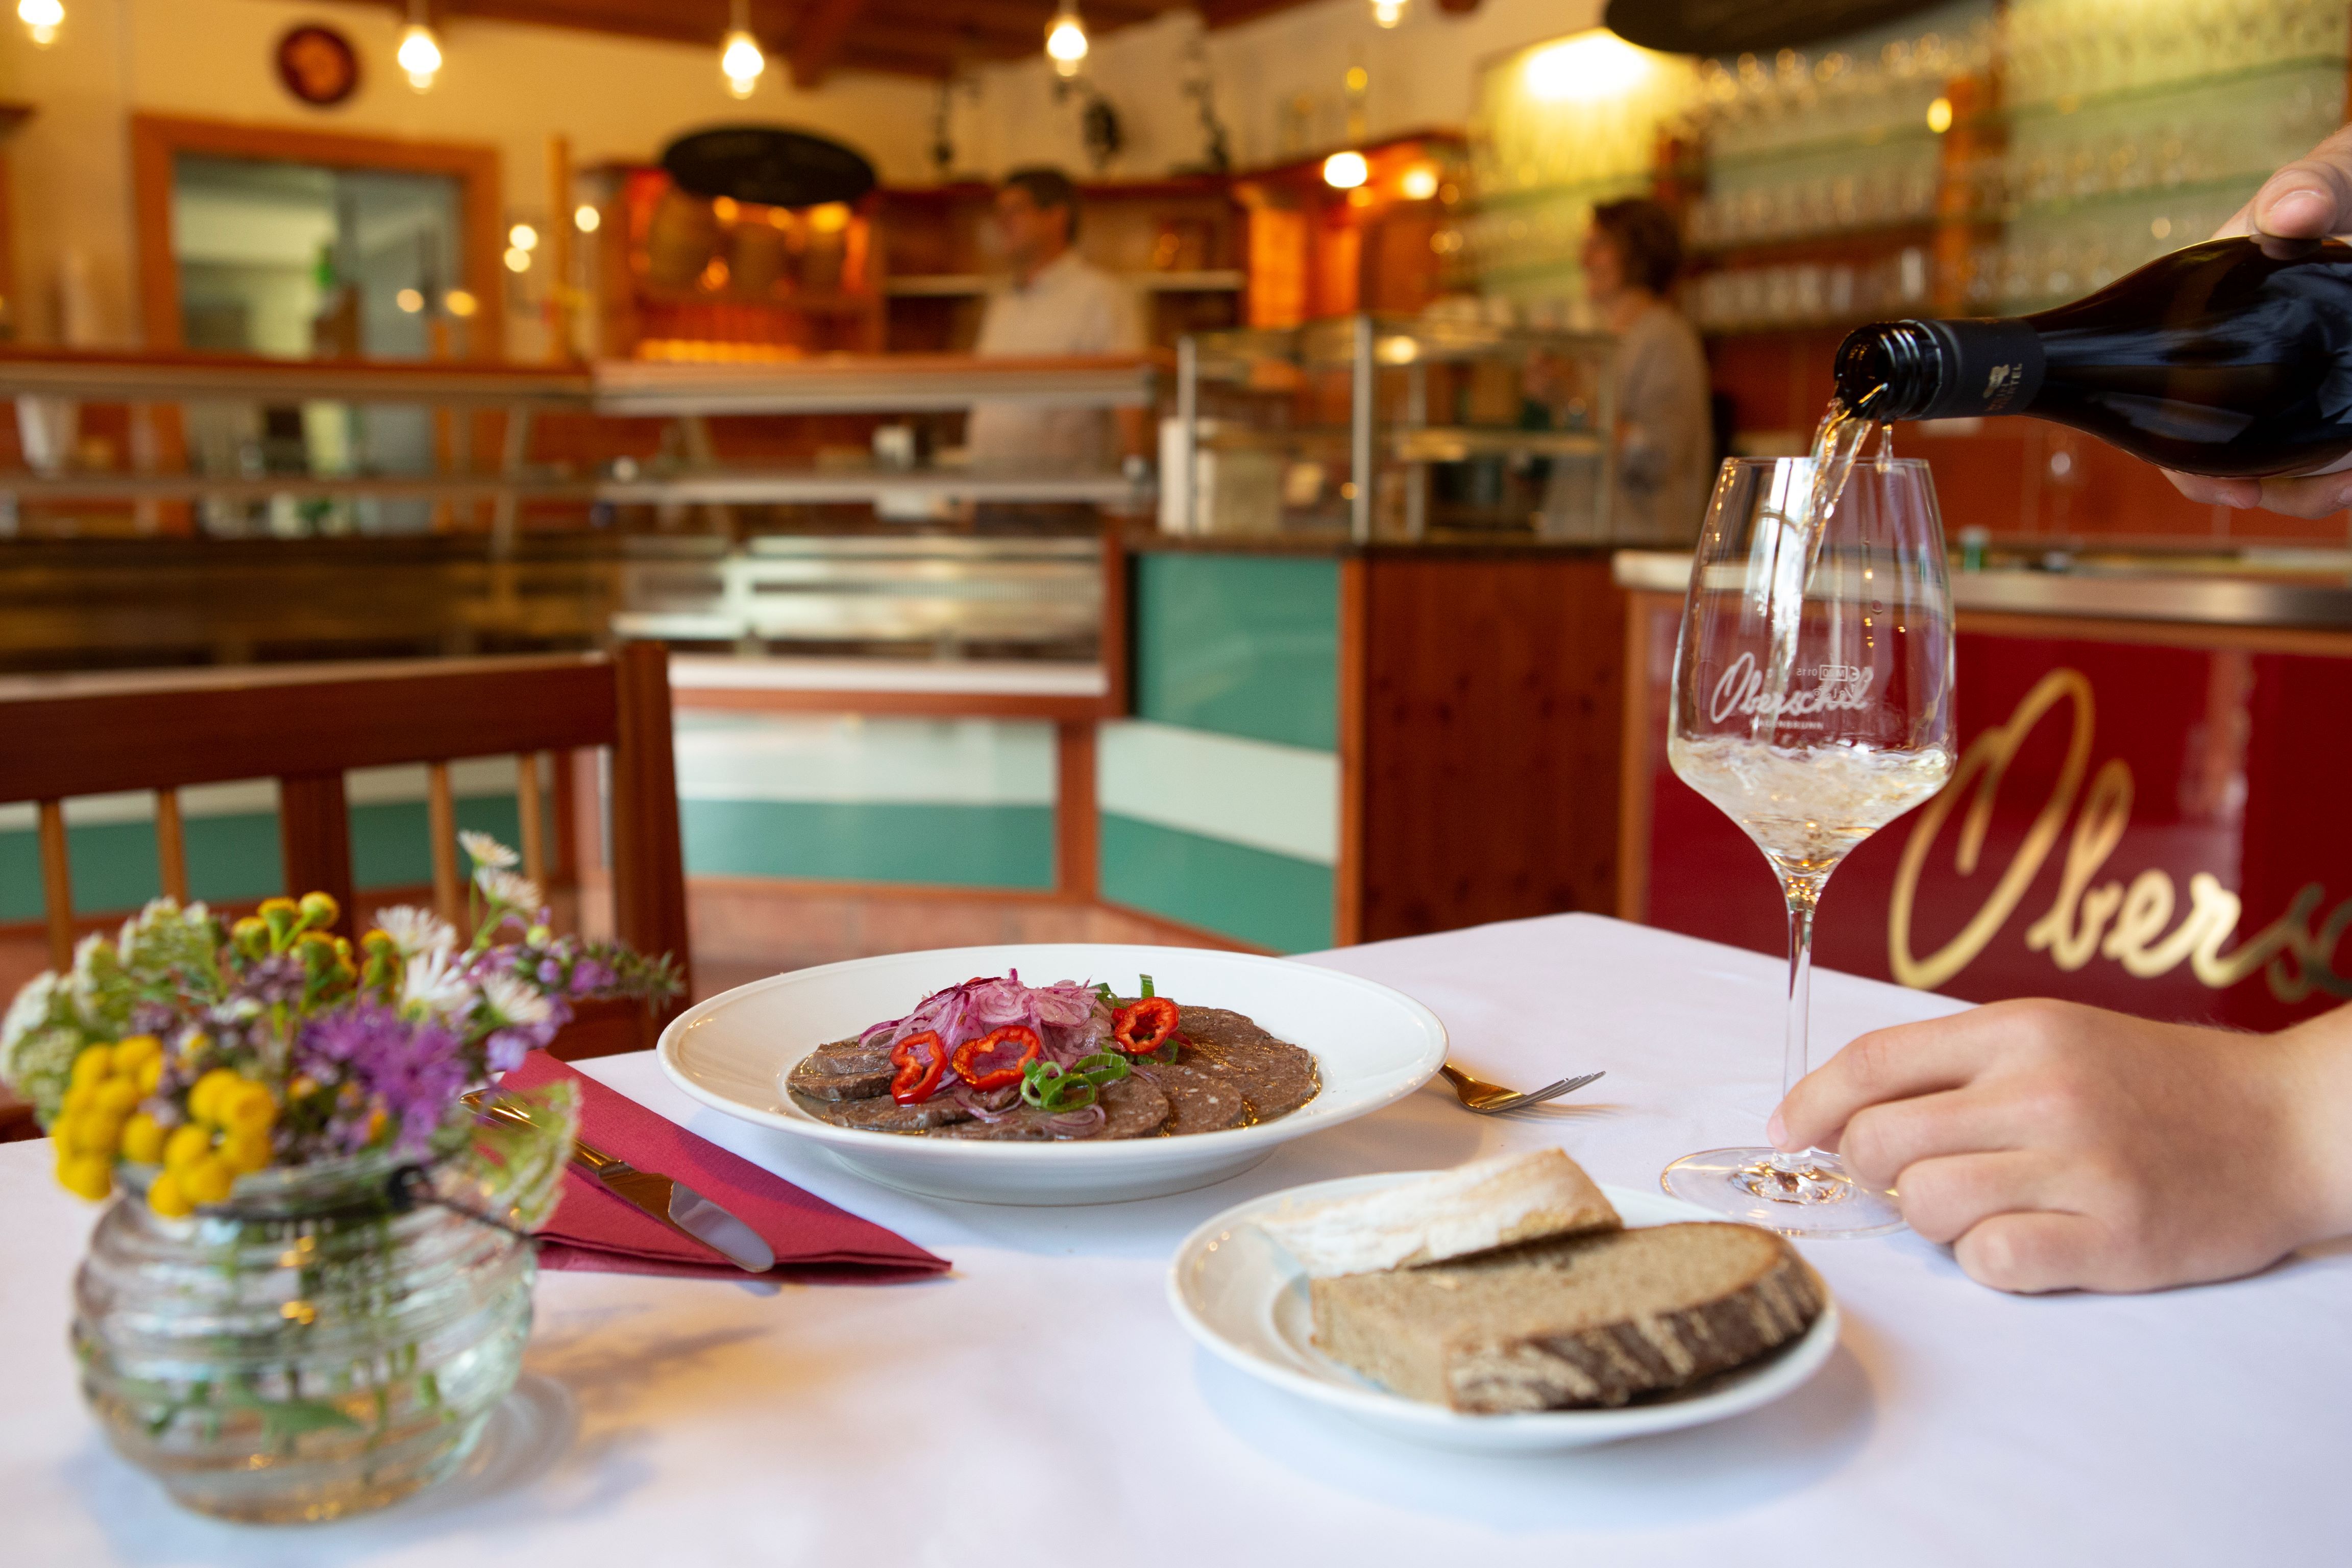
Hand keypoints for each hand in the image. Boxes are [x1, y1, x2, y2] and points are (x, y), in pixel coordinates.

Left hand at [1769, 998, 2351, 1292]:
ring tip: (1989, 1202)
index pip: (1870, 1062)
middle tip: (1913, 1174)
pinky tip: (2029, 1238)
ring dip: (1933, 1216)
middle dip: (1872, 1168)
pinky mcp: (2114, 1239)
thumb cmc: (2154, 1085)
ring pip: (1922, 1204)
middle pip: (1878, 1141)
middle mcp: (2042, 1090)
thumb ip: (1951, 1066)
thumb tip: (1834, 1112)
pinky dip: (1990, 1260)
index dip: (1810, 1103)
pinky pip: (1990, 1261)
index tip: (1787, 1133)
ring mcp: (2079, 1166)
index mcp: (2018, 1029)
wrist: (2286, 1125)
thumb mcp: (2052, 1037)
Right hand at [2164, 125, 2351, 517]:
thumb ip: (2307, 187)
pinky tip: (2350, 469)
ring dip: (2310, 486)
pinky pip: (2324, 441)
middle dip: (2272, 487)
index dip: (2191, 463)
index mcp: (2212, 321)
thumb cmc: (2336, 184)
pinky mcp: (2332, 387)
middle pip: (2231, 452)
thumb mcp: (2324, 181)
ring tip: (2345, 483)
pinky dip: (2335, 466)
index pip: (2178, 408)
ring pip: (2284, 459)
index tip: (2233, 491)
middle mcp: (2245, 360)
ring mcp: (2295, 379)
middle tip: (2317, 492)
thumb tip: (2289, 210)